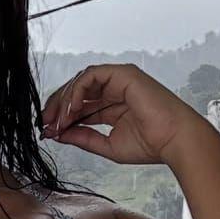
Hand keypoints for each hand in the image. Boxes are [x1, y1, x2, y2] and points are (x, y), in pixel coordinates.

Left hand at [39, 62, 207, 165]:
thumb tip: (59, 134)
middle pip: (77, 91)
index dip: (62, 117)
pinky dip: (76, 92)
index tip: (49, 132)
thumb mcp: (107, 145)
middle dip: (57, 107)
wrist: (174, 141)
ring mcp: (119, 79)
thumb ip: (83, 137)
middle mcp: (115, 89)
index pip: (80, 106)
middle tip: (45, 124)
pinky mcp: (123, 73)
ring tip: (57, 120)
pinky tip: (70, 111)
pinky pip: (90, 76)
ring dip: (64, 100)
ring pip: (80, 82)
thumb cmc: (151, 144)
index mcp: (112, 105)